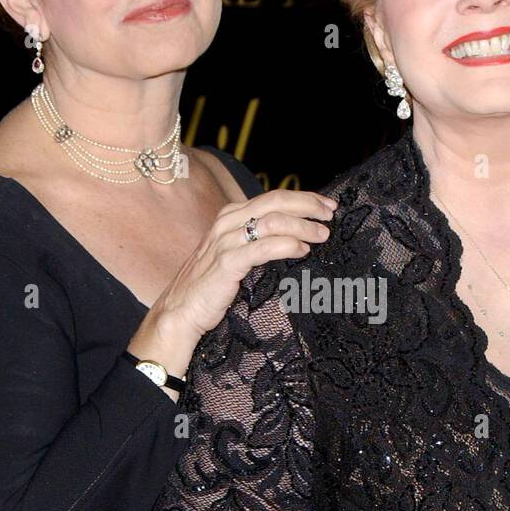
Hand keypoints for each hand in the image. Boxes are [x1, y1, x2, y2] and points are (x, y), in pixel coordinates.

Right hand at [135, 189, 337, 348]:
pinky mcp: (226, 263)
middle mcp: (227, 223)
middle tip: (330, 215)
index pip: (272, 198)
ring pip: (272, 221)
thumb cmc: (209, 287)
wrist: (179, 312)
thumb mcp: (234, 255)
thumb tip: (295, 238)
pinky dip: (287, 246)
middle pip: (275, 202)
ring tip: (322, 235)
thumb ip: (256, 241)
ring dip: (303, 226)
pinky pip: (262, 247)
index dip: (303, 199)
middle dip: (308, 205)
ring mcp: (225, 242)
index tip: (326, 206)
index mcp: (230, 216)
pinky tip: (302, 250)